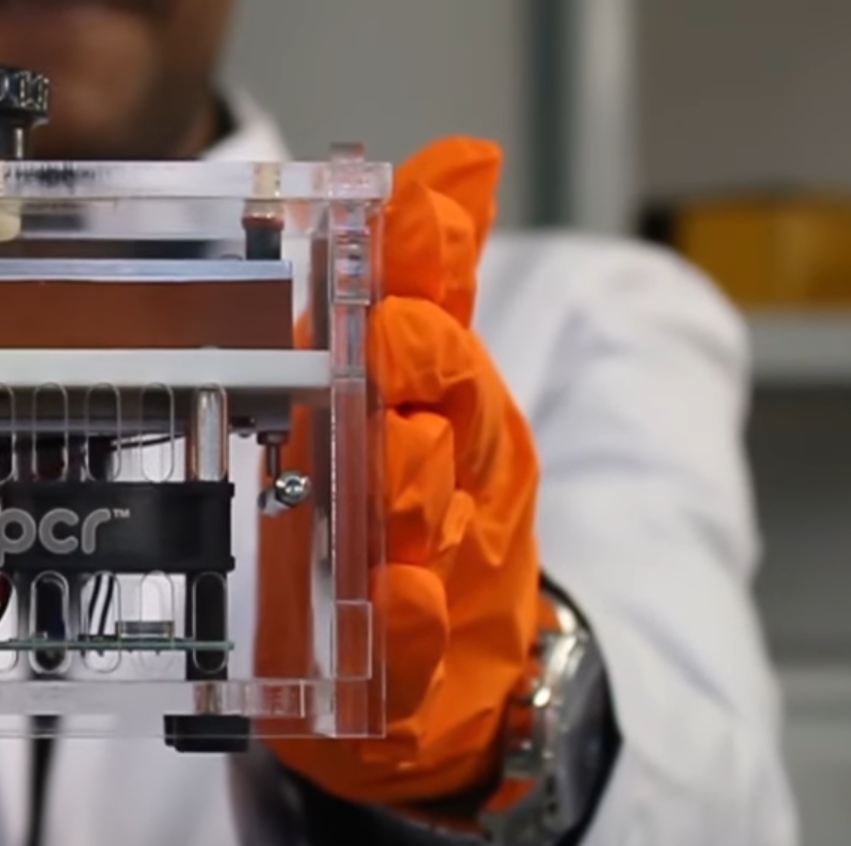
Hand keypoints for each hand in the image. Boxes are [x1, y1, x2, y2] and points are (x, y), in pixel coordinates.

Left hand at [256, 137, 544, 805]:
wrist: (456, 679)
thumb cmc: (422, 513)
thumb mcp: (430, 394)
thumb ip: (434, 283)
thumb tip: (461, 161)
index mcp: (450, 410)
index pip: (444, 328)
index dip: (430, 275)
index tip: (410, 223)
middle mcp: (457, 483)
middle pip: (455, 416)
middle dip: (426, 370)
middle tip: (389, 332)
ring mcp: (446, 574)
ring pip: (438, 520)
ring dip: (418, 483)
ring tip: (401, 450)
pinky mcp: (418, 668)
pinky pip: (417, 643)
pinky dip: (412, 620)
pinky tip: (400, 594)